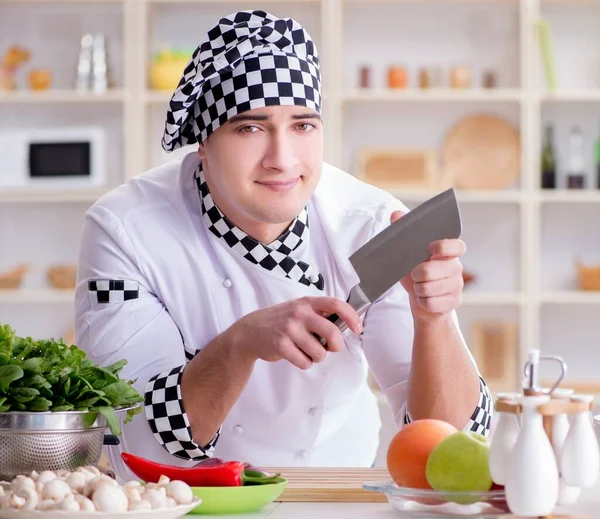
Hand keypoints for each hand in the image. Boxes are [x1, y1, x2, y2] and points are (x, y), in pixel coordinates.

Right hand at [230, 297, 361, 369]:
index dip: (351, 316)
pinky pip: (305, 362)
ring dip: (317, 357)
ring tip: (306, 351)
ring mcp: (289, 329)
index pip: (336, 304)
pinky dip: (304, 363)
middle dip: (336, 346)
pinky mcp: (281, 345)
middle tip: (331, 348)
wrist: (250, 331)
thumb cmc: (281, 321)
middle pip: (332, 332)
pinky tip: (295, 355)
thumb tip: (346, 326)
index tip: (358, 328)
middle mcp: (299, 313)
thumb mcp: (299, 310)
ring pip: (320, 353)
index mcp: (307, 302)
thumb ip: (319, 315)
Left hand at [391, 210, 466, 322]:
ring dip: (418, 289)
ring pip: (430, 288)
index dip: (444, 246)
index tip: (430, 248)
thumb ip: (403, 233)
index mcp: (447, 252)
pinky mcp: (453, 302)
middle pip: (433, 270)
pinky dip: (422, 302)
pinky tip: (424, 299)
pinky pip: (431, 303)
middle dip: (417, 274)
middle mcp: (456, 267)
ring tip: (420, 287)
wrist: (422, 302)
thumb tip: (396, 214)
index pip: (457, 246)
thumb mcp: (407, 254)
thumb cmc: (416, 275)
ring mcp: (457, 286)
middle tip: (415, 274)